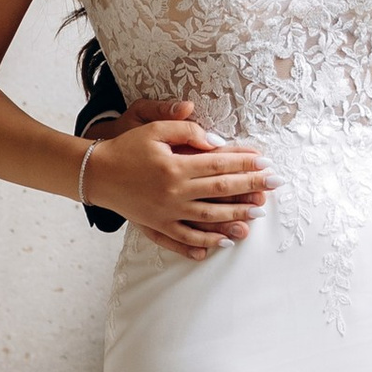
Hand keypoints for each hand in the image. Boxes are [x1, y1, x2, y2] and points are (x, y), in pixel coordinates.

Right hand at [84, 97, 272, 260]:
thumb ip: (186, 131)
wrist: (96, 173)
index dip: (244, 161)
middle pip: (221, 189)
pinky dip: (205, 242)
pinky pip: (185, 237)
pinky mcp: (157, 225)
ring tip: (258, 214)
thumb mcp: (154, 129)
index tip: (265, 161)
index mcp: (175, 165)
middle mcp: (174, 191)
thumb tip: (217, 143)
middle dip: (251, 186)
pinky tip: (224, 242)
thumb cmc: (126, 148)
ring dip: (236, 215)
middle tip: (275, 184)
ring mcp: (167, 212)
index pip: (219, 163)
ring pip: (209, 217)